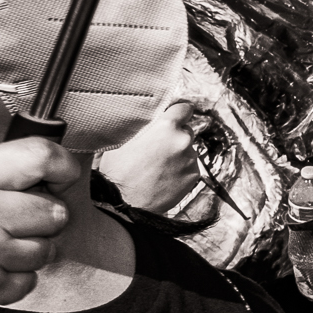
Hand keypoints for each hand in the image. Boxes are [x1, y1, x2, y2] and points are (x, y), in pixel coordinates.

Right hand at [0, 138, 78, 312]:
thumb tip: (35, 170)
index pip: (39, 157)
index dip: (59, 164)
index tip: (58, 173)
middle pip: (53, 212)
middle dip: (40, 217)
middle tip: (13, 218)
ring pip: (44, 251)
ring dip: (25, 251)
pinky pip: (25, 283)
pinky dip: (9, 280)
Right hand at [94, 96, 221, 219]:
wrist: (124, 203)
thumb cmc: (117, 170)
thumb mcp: (123, 139)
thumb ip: (143, 125)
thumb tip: (151, 117)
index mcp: (165, 126)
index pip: (184, 108)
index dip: (178, 112)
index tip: (175, 115)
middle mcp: (183, 140)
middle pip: (185, 130)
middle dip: (174, 136)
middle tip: (155, 148)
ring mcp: (191, 159)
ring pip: (187, 150)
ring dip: (177, 154)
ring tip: (155, 166)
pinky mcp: (194, 175)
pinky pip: (189, 166)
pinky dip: (180, 169)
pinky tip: (162, 177)